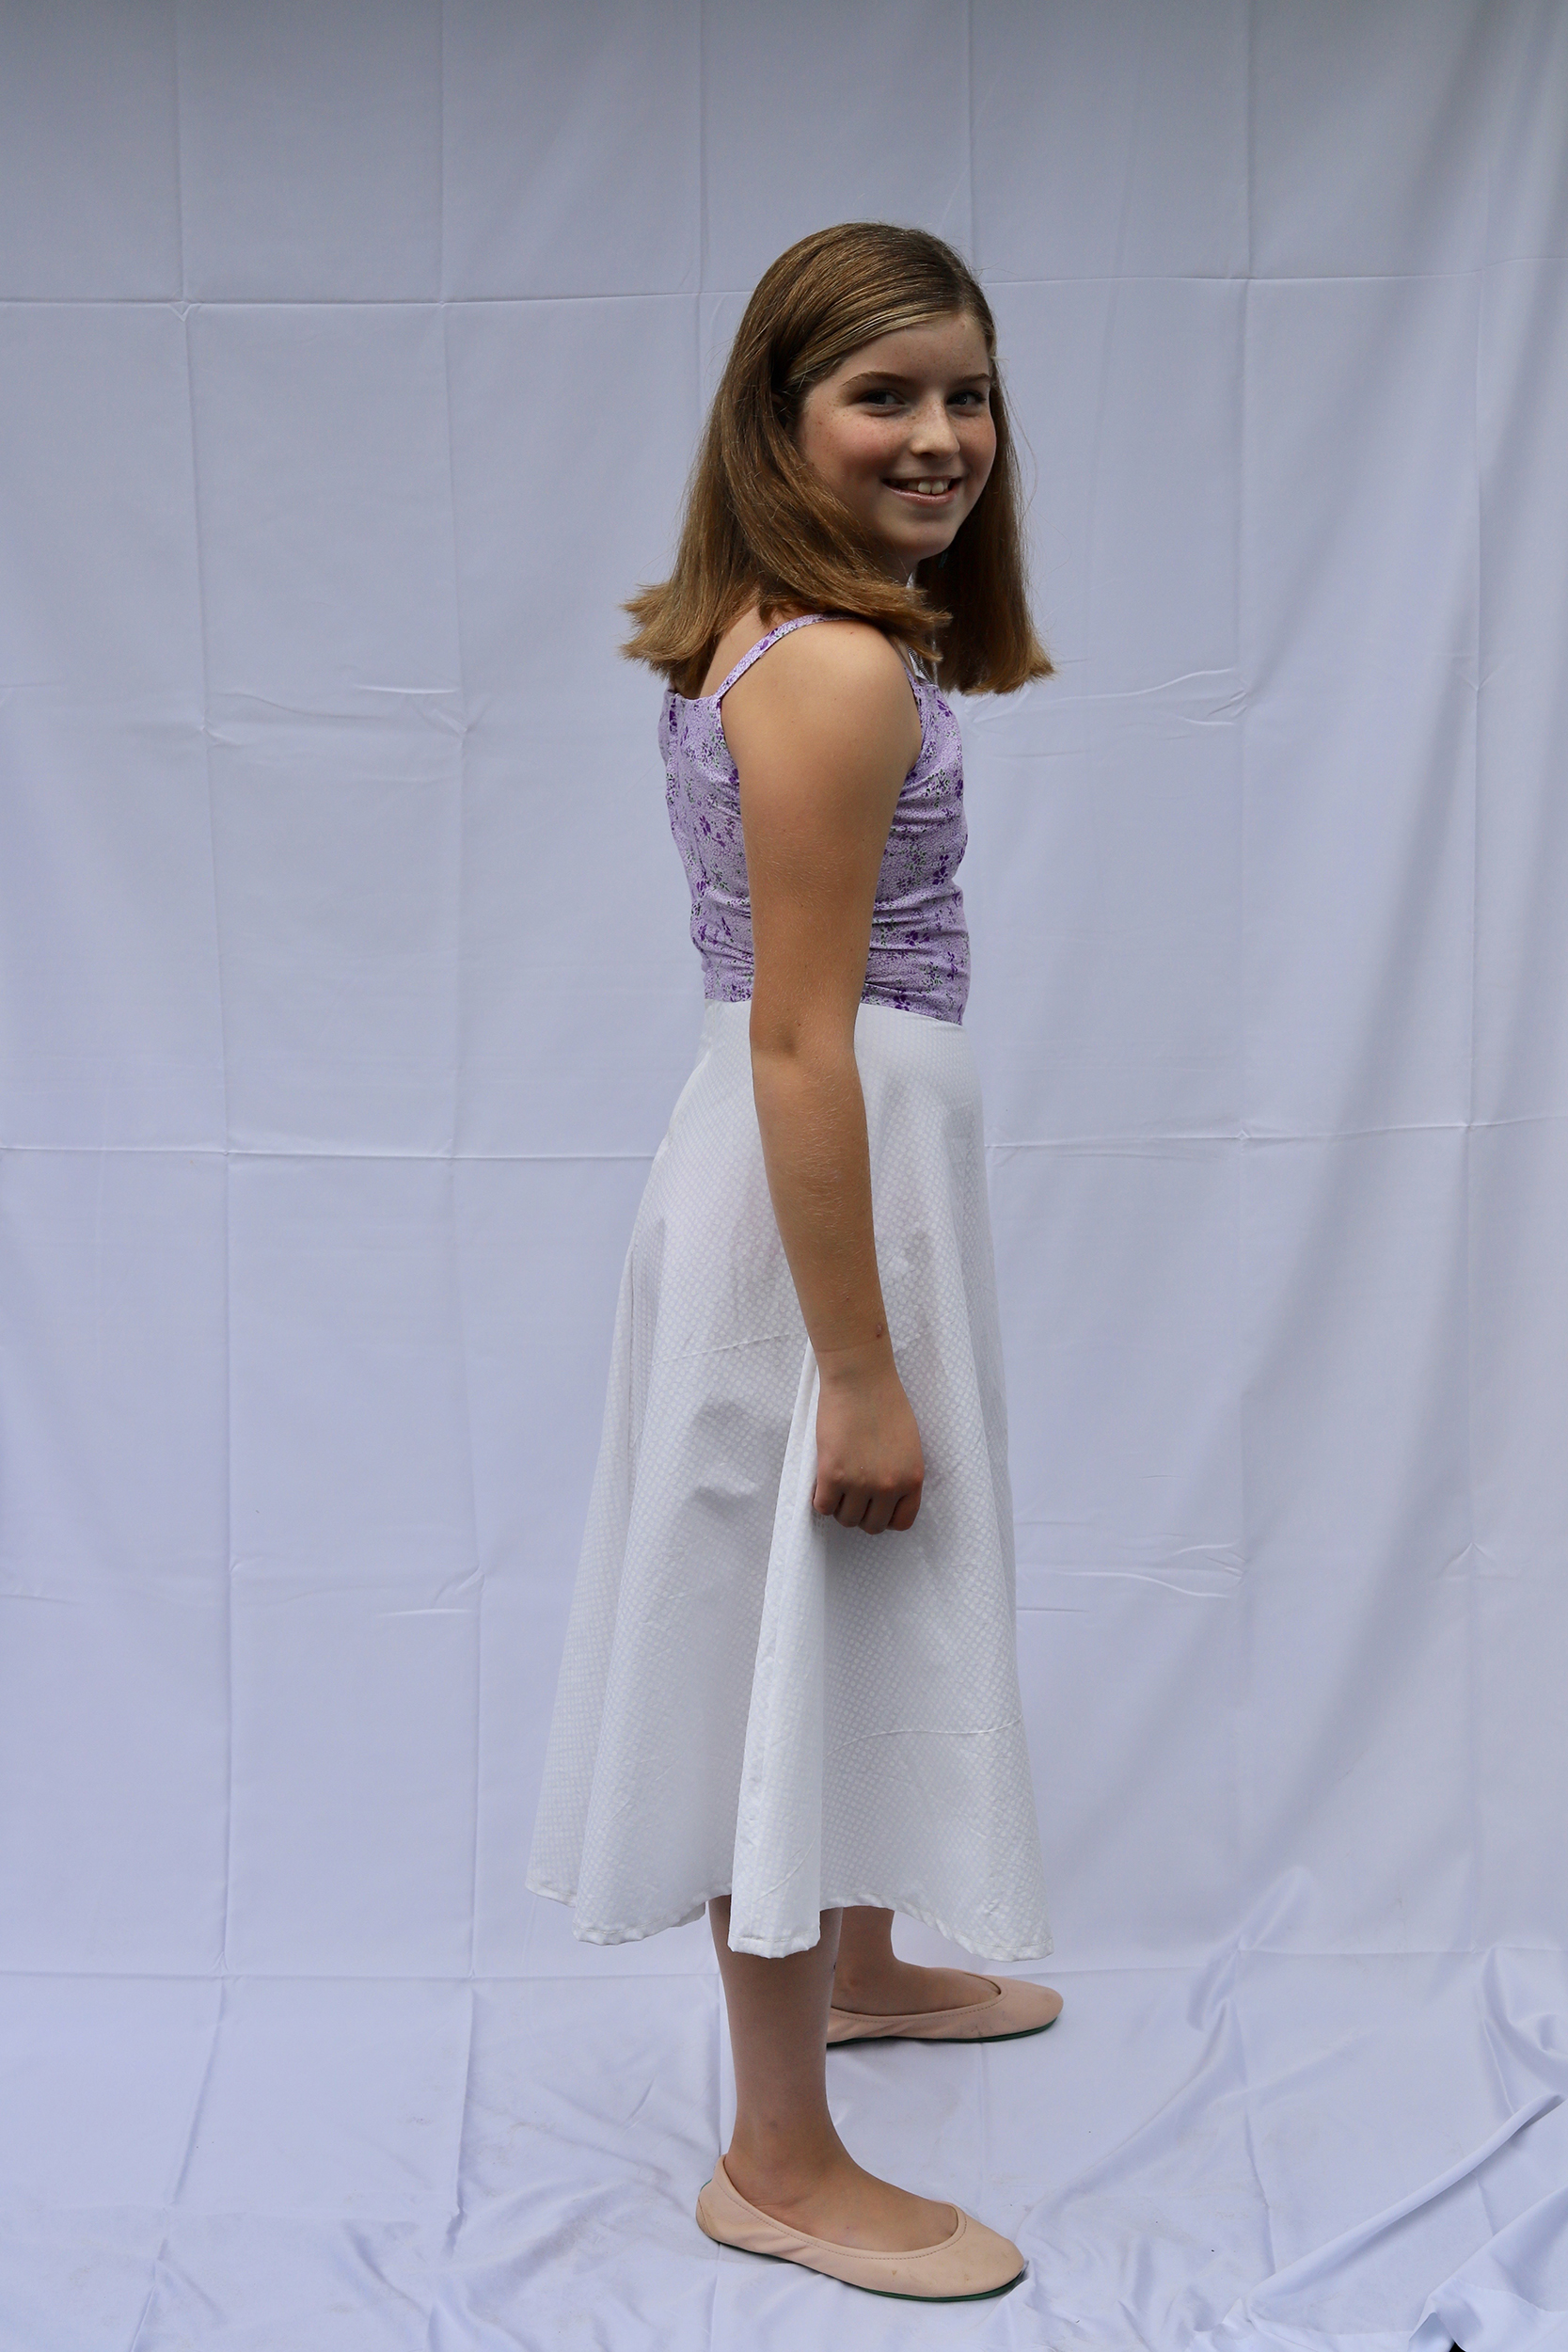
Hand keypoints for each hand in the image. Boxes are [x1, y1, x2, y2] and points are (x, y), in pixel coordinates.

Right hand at [811, 1337, 923, 1532]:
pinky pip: (823, 1506)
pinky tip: (821, 1485)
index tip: (875, 1506)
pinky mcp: (833, 1475)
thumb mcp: (908, 1444)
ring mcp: (860, 1483)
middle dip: (861, 1513)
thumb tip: (883, 1495)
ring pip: (845, 1519)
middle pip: (871, 1525)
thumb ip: (900, 1472)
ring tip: (836, 1487)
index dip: (885, 1516)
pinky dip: (820, 1500)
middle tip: (851, 1495)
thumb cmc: (884, 1401)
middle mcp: (889, 1486)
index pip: (902, 1522)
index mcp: (912, 1478)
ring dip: (839, 1507)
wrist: (860, 1379)